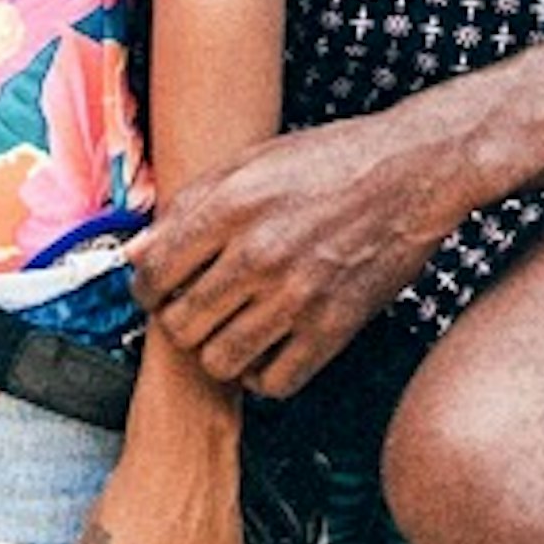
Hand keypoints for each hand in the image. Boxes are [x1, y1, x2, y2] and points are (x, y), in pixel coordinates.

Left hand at [130, 117, 459, 402]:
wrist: (409, 172)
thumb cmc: (328, 160)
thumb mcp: (250, 162)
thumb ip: (190, 204)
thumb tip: (135, 251)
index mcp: (232, 205)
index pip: (155, 273)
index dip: (144, 288)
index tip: (154, 289)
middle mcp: (260, 254)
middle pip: (181, 324)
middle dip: (177, 319)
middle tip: (191, 307)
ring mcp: (298, 297)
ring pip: (219, 362)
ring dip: (214, 350)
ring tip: (226, 328)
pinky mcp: (334, 328)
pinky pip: (273, 382)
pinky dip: (261, 374)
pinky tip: (265, 346)